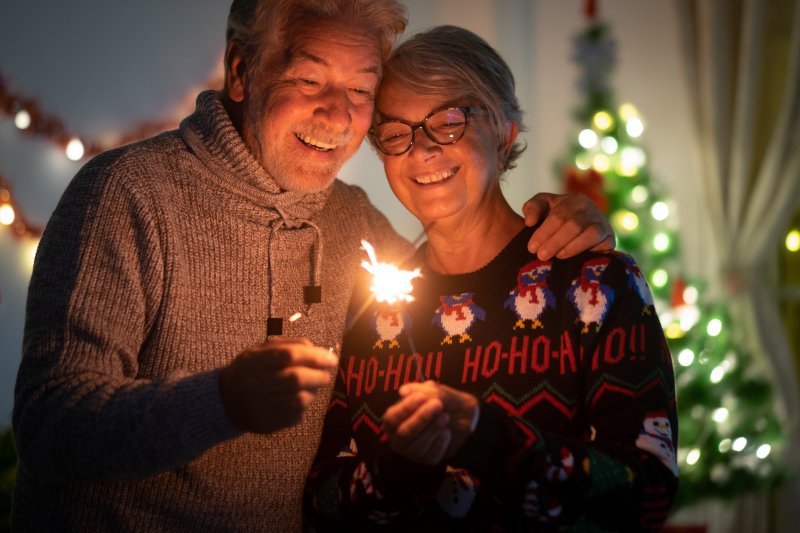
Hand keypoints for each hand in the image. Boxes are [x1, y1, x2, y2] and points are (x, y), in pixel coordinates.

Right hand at [219, 339, 337, 433]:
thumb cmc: (250, 371)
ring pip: (298, 399)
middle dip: (318, 376)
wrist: (224, 401)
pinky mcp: (266, 424)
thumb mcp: (260, 351)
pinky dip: (304, 407)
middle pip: (295, 379)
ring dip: (313, 392)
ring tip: (313, 387)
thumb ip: (288, 345)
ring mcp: (260, 406)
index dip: (314, 356)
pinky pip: (295, 416)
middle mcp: (254, 384)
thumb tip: (318, 350)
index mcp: (253, 361)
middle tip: (326, 374)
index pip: (288, 355)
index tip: (331, 358)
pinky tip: (300, 400)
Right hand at [382, 390, 450, 464]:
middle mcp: (398, 438)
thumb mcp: (434, 392)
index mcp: (393, 420)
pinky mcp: (427, 460)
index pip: (392, 418)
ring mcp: (412, 451)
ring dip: (432, 430)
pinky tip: (447, 432)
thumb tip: (403, 391)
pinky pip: (431, 456)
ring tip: (445, 416)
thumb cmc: (441, 402)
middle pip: (404, 433)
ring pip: (417, 446)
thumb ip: (420, 390)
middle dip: (421, 418)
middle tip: (438, 404)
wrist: (463, 416)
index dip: (405, 408)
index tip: (421, 397)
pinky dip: (440, 443)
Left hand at [522, 192, 614, 259]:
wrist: (579, 232)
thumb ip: (532, 208)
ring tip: (557, 257)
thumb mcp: (543, 207)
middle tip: (541, 256)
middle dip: (555, 242)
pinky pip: (603, 246)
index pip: (558, 215)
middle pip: (574, 225)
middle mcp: (592, 209)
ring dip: (572, 248)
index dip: (544, 232)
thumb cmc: (556, 219)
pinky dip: (588, 252)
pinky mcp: (611, 240)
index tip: (531, 248)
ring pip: (591, 234)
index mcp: (575, 199)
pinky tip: (574, 260)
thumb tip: (529, 221)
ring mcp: (603, 224)